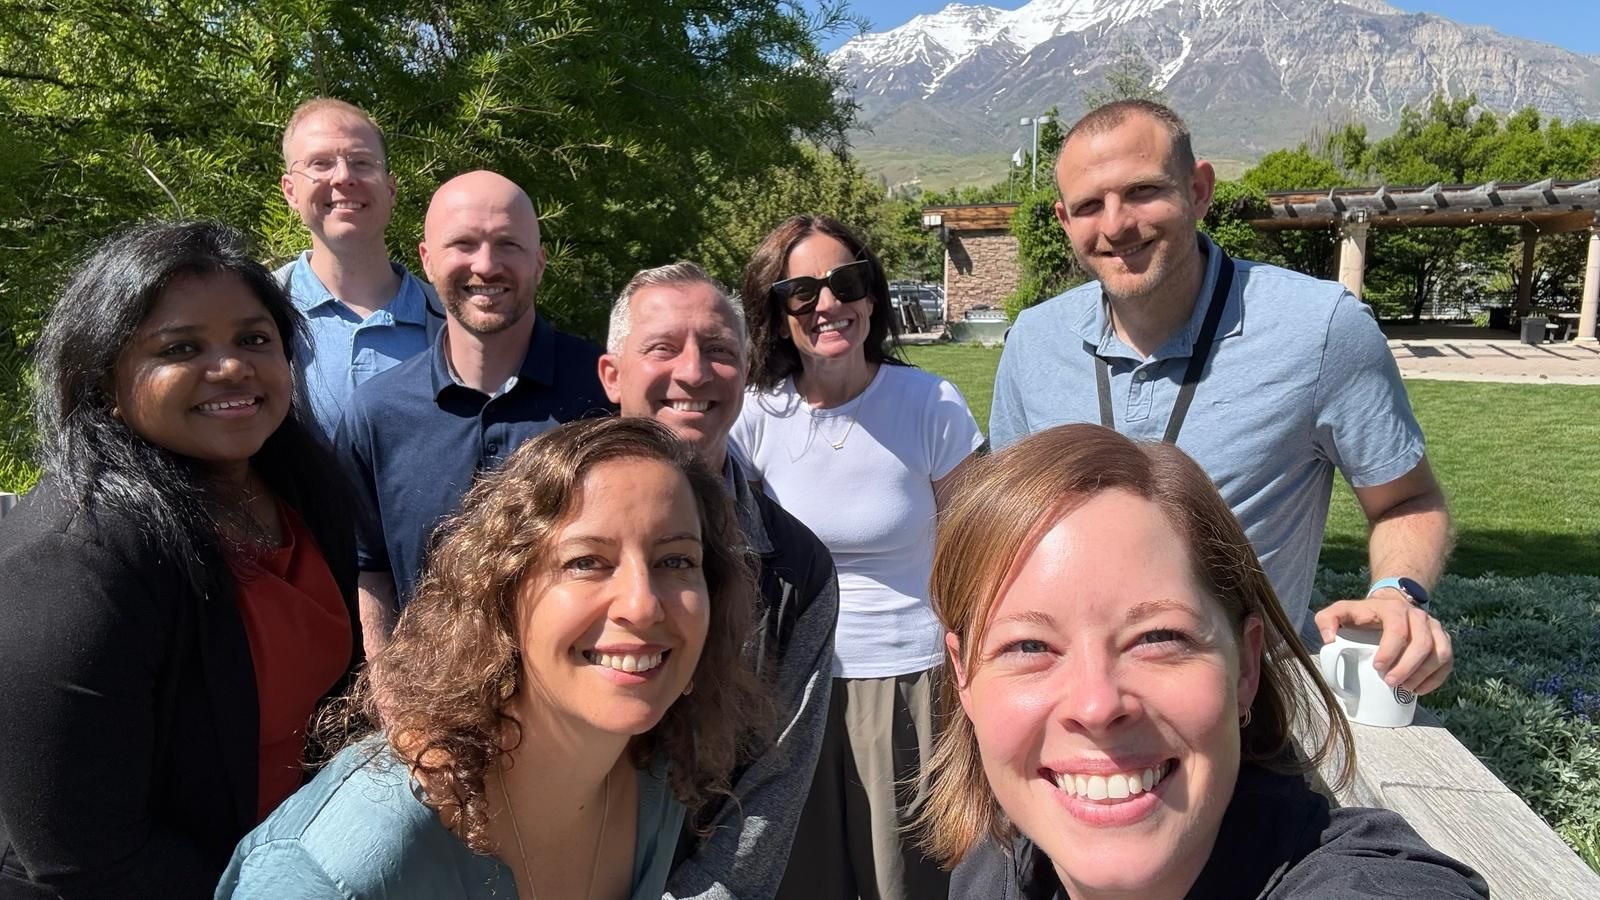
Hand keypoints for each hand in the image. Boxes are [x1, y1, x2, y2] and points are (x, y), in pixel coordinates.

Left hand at [1314, 589, 1452, 694]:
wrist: (1390, 605)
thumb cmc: (1363, 614)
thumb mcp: (1340, 612)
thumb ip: (1326, 620)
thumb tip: (1329, 639)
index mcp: (1393, 609)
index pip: (1398, 629)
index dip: (1390, 651)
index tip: (1377, 667)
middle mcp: (1418, 616)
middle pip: (1423, 644)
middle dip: (1407, 668)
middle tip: (1390, 683)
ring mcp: (1434, 627)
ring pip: (1440, 653)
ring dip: (1424, 675)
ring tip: (1405, 689)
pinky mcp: (1443, 640)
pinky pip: (1447, 661)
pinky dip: (1436, 678)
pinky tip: (1419, 689)